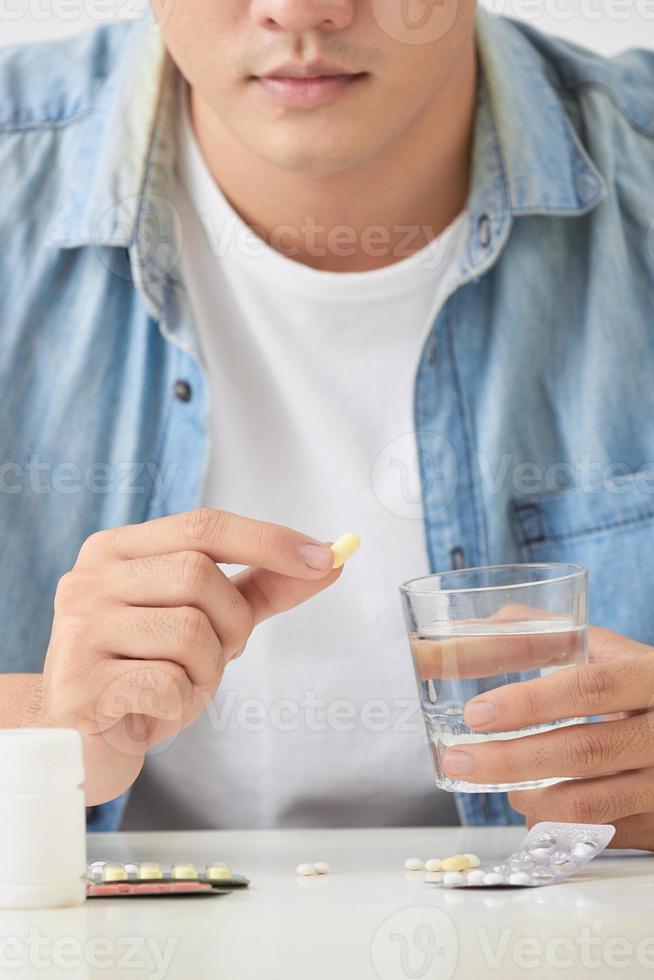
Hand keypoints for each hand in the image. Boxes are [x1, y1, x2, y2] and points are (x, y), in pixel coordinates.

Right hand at [36, 509, 339, 804]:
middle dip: (233, 622)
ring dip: (206, 672)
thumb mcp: (209, 621)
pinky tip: (154, 713)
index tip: (325, 557)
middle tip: (218, 656)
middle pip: (199, 574)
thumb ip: (262, 587)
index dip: (267, 540)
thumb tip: (330, 559)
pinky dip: (181, 705)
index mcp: (117, 549)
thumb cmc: (147, 671)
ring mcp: (78, 628)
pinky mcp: (78, 682)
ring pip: (189, 632)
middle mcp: (89, 578)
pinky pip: (168, 684)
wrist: (82, 744)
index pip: (203, 525)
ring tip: (178, 688)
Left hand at [442, 627, 653, 849]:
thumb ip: (547, 635)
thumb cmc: (639, 684)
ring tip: (491, 781)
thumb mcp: (609, 650)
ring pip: (588, 804)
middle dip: (510, 759)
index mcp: (650, 677)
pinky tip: (530, 803)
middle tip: (460, 760)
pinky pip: (596, 834)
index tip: (476, 713)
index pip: (588, 689)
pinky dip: (552, 822)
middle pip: (582, 752)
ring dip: (528, 797)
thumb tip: (474, 629)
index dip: (528, 703)